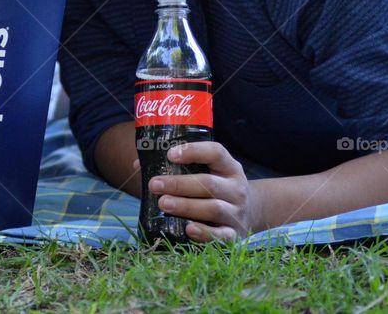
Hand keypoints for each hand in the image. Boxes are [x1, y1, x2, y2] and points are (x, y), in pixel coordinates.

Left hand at [137, 141, 259, 242]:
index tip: (170, 154)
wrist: (250, 212)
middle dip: (179, 184)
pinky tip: (188, 229)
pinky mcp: (235, 234)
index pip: (216, 152)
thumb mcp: (205, 171)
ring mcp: (237, 212)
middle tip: (154, 185)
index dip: (193, 151)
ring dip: (186, 206)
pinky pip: (222, 235)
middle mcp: (236, 188)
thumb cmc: (214, 187)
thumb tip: (137, 165)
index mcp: (229, 166)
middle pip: (208, 184)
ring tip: (163, 204)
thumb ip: (175, 166)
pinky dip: (205, 233)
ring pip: (213, 208)